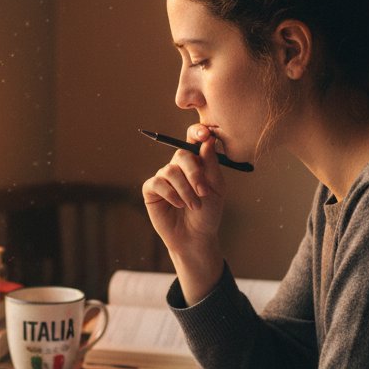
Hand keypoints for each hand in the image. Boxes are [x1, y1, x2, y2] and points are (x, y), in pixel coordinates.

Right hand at [142, 124, 225, 303]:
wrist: (196, 237)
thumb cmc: (208, 213)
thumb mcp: (216, 188)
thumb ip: (211, 165)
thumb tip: (207, 140)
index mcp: (196, 161)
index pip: (193, 138)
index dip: (197, 131)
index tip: (204, 134)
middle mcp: (178, 166)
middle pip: (182, 154)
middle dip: (194, 173)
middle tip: (203, 192)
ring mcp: (164, 177)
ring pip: (171, 171)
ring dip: (185, 190)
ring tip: (194, 206)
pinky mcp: (151, 190)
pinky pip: (158, 183)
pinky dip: (171, 194)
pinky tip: (178, 205)